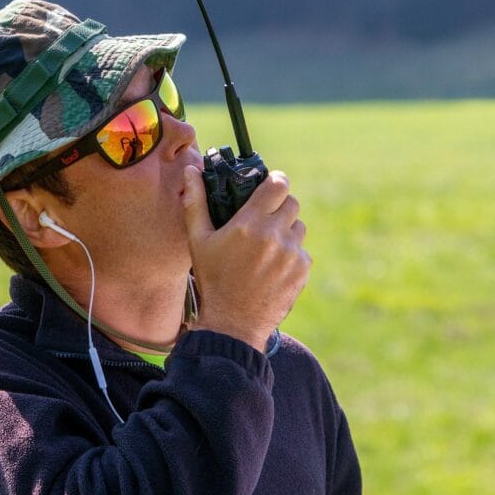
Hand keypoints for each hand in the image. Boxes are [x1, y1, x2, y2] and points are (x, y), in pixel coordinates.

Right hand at [181, 165, 310, 351]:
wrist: (233, 325)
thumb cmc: (212, 280)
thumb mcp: (198, 240)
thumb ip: (196, 201)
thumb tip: (191, 170)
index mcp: (250, 224)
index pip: (278, 185)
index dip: (276, 180)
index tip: (271, 185)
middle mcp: (274, 236)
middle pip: (292, 203)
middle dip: (279, 206)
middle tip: (265, 218)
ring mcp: (292, 254)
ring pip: (299, 227)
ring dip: (286, 230)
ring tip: (267, 246)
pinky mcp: (302, 271)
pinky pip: (302, 251)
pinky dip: (291, 254)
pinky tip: (272, 267)